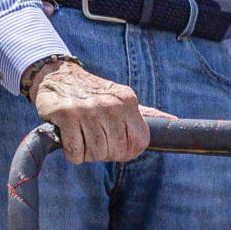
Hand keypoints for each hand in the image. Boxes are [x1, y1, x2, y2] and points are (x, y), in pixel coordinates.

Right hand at [28, 61, 165, 163]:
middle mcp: (110, 104)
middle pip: (116, 151)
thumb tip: (173, 121)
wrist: (57, 76)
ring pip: (96, 154)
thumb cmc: (93, 93)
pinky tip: (70, 138)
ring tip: (82, 136)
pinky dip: (73, 154)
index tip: (115, 145)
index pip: (139, 142)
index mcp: (127, 100)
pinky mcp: (67, 115)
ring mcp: (88, 109)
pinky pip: (76, 153)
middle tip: (94, 139)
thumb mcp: (121, 98)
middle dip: (104, 153)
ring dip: (87, 153)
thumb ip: (146, 113)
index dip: (126, 151)